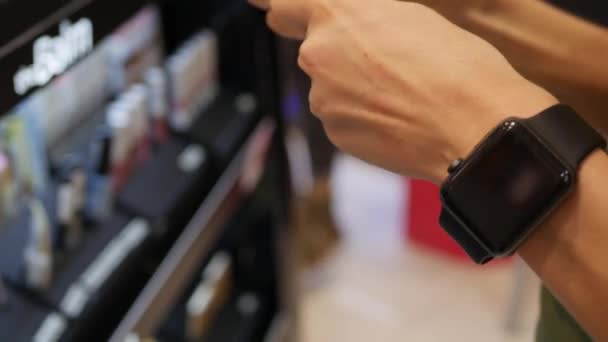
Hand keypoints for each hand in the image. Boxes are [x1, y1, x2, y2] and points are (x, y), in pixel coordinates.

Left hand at [250, 0, 557, 181]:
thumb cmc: (456, 64)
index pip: (285, 5)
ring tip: (402, 94)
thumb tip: (348, 32)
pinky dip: (363, 118)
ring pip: (332, 89)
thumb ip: (363, 19)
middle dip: (341, 57)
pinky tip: (397, 118)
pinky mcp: (335, 134)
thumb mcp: (408, 17)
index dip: (279, 9)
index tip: (268, 10)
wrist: (472, 126)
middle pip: (317, 52)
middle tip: (389, 65)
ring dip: (355, 90)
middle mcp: (318, 54)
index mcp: (337, 14)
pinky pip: (343, 119)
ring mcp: (323, 99)